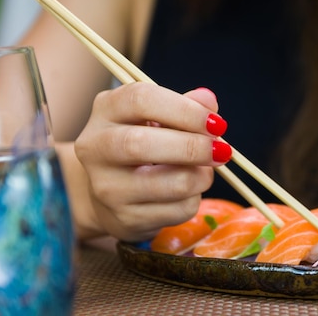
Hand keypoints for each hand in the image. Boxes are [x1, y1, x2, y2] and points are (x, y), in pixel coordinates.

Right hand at [74, 84, 230, 241]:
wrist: (111, 195)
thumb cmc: (143, 146)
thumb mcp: (158, 118)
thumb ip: (185, 106)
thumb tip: (208, 101)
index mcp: (106, 110)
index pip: (141, 100)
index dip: (185, 110)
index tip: (216, 123)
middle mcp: (96, 147)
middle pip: (141, 145)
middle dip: (192, 147)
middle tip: (222, 150)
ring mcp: (107, 187)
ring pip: (169, 183)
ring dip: (201, 176)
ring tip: (206, 170)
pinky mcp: (124, 219)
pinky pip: (177, 210)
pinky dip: (194, 200)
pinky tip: (188, 192)